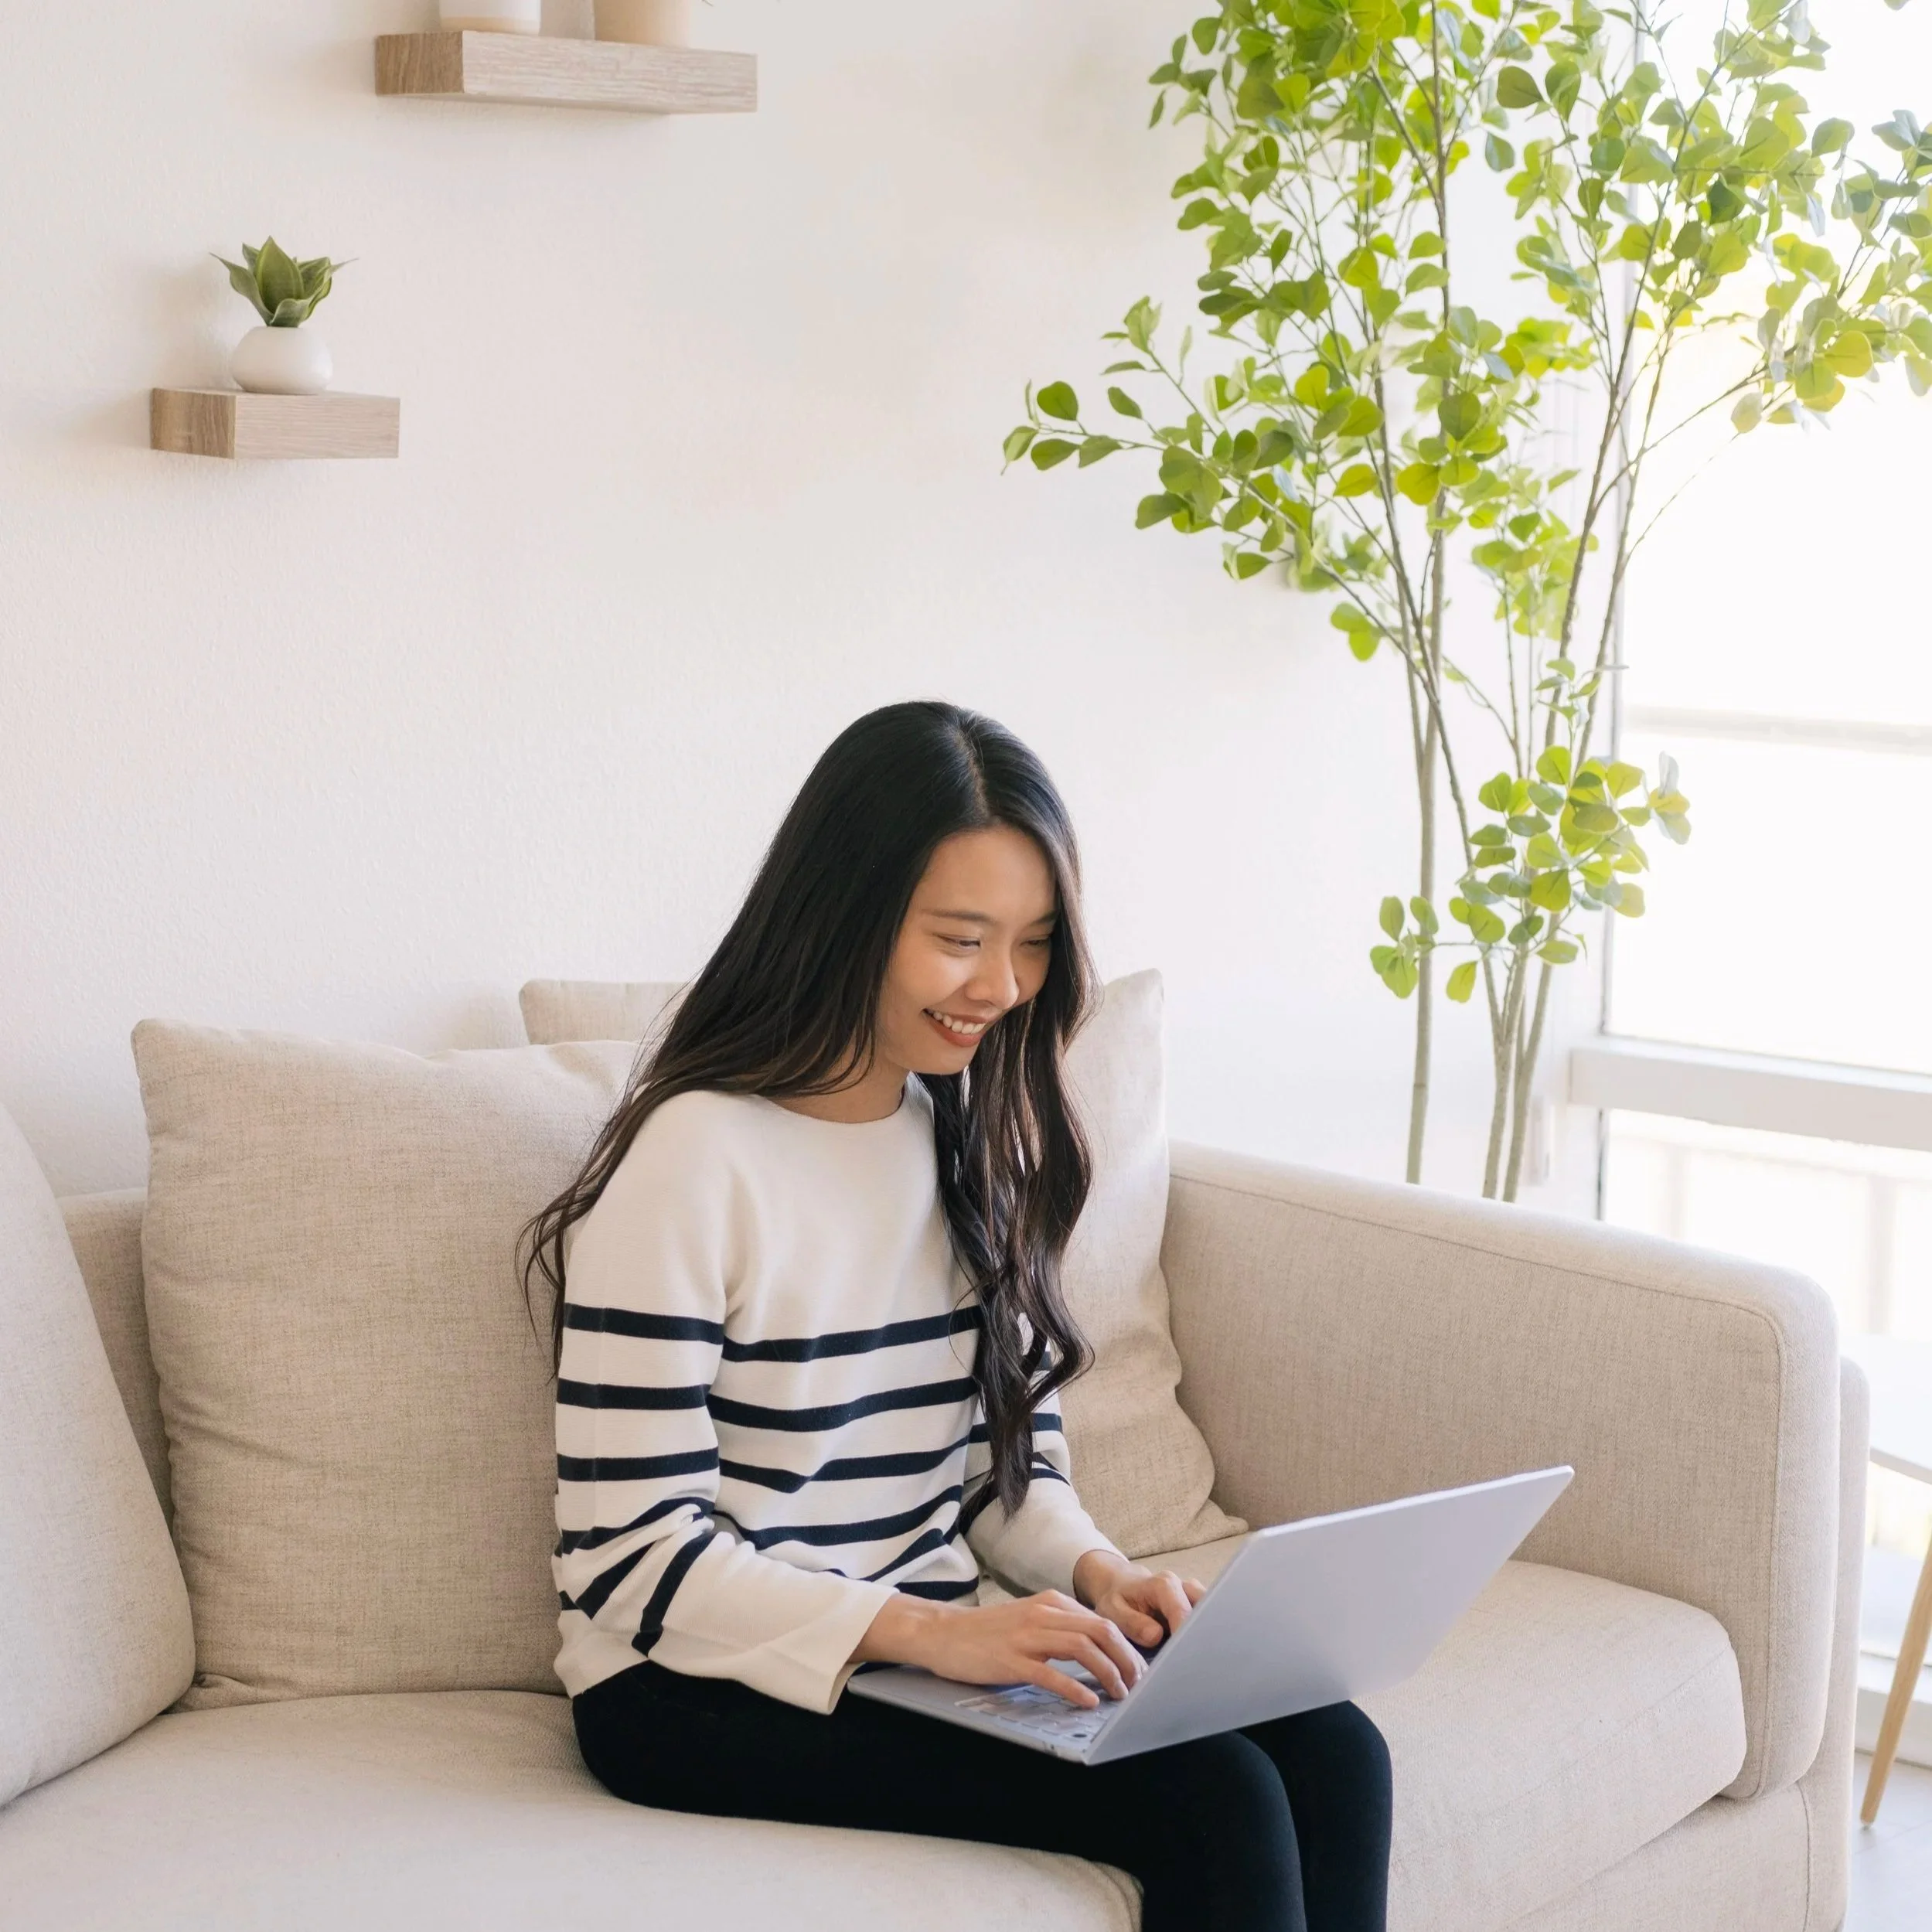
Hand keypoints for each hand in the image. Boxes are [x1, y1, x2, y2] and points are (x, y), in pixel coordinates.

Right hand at [852, 1589, 1147, 1708]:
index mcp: (1051, 1603)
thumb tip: (1098, 1650)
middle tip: (1138, 1685)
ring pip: (1082, 1649)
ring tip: (1120, 1695)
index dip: (1126, 1647)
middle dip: (1126, 1660)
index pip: (1102, 1621)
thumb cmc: (988, 1632)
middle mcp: (1043, 1614)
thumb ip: (1060, 1629)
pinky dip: (1074, 1688)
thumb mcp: (1029, 1621)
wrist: (942, 1633)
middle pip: (1100, 1631)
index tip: (1139, 1670)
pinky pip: (1050, 1674)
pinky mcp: (1010, 1660)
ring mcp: (1026, 1636)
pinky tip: (1087, 1702)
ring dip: (1108, 1673)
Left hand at [1070, 1548, 1206, 1653]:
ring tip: (1203, 1662)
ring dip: (1210, 1636)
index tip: (1184, 1659)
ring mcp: (1193, 1597)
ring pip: (1213, 1615)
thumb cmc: (1116, 1599)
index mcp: (1163, 1586)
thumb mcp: (1113, 1611)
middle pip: (1207, 1611)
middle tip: (1199, 1664)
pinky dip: (1208, 1637)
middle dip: (1205, 1636)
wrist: (1120, 1585)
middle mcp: (1184, 1587)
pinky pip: (1210, 1620)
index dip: (1186, 1636)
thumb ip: (1132, 1623)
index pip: (1183, 1612)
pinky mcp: (1198, 1608)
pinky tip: (1203, 1657)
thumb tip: (1156, 1636)